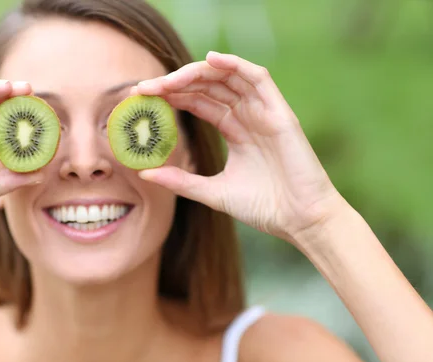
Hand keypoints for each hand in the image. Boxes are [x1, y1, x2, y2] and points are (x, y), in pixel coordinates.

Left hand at [133, 51, 344, 240]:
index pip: (199, 102)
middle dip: (176, 83)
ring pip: (228, 78)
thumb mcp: (212, 192)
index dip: (172, 96)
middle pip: (208, 87)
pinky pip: (258, 79)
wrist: (299, 221)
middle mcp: (248, 116)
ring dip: (197, 73)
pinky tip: (211, 60)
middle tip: (146, 88)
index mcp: (234, 130)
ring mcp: (264, 112)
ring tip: (169, 79)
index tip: (143, 98)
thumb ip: (181, 181)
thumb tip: (145, 173)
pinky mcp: (280, 113)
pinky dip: (236, 65)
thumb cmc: (263, 207)